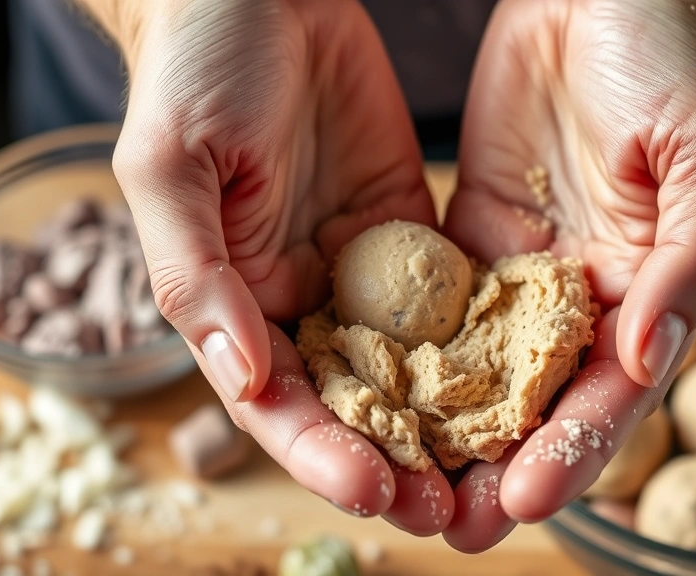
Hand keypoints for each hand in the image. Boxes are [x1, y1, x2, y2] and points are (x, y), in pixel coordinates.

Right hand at [107, 0, 452, 533]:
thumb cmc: (196, 71)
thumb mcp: (174, 170)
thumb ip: (199, 277)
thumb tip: (240, 377)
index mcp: (235, 301)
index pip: (277, 400)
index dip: (321, 453)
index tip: (376, 491)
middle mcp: (301, 298)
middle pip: (351, 403)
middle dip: (397, 463)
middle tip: (452, 515)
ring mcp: (361, 269)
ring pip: (408, 368)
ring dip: (447, 427)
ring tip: (497, 474)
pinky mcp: (411, 231)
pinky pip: (450, 297)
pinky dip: (480, 346)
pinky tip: (521, 383)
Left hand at [442, 0, 695, 550]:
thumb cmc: (669, 57)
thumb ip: (690, 260)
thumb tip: (646, 357)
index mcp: (650, 290)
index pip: (614, 392)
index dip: (574, 450)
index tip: (526, 499)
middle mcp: (584, 296)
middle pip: (541, 402)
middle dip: (500, 468)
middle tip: (453, 526)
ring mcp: (521, 273)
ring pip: (482, 373)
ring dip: (446, 435)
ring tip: (403, 488)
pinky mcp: (470, 239)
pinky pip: (437, 309)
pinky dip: (409, 359)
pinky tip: (374, 401)